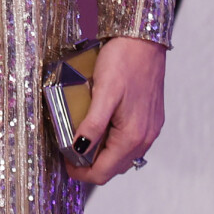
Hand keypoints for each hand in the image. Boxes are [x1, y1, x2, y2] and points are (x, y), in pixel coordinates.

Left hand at [66, 36, 165, 185]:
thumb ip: (92, 125)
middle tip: (67, 150)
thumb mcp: (103, 93)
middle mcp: (145, 138)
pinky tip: (100, 128)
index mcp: (132, 136)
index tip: (63, 162)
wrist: (143, 42)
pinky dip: (113, 143)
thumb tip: (78, 150)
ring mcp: (150, 130)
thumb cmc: (123, 62)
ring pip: (122, 156)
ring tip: (80, 138)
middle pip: (114, 168)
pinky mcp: (150, 120)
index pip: (104, 172)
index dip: (80, 172)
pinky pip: (130, 142)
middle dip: (89, 165)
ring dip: (101, 155)